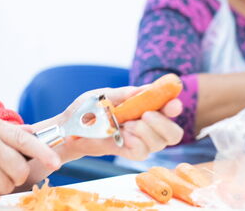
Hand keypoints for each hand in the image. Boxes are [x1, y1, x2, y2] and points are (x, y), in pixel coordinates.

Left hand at [44, 86, 183, 161]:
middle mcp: (148, 126)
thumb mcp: (105, 96)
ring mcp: (140, 141)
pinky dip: (135, 144)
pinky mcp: (129, 153)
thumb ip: (125, 95)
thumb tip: (145, 90)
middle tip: (146, 115)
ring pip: (159, 143)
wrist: (69, 127)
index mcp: (146, 107)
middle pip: (174, 134)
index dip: (174, 107)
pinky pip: (142, 153)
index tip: (173, 104)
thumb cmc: (87, 109)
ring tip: (128, 125)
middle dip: (163, 124)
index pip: (169, 108)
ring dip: (145, 132)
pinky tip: (124, 136)